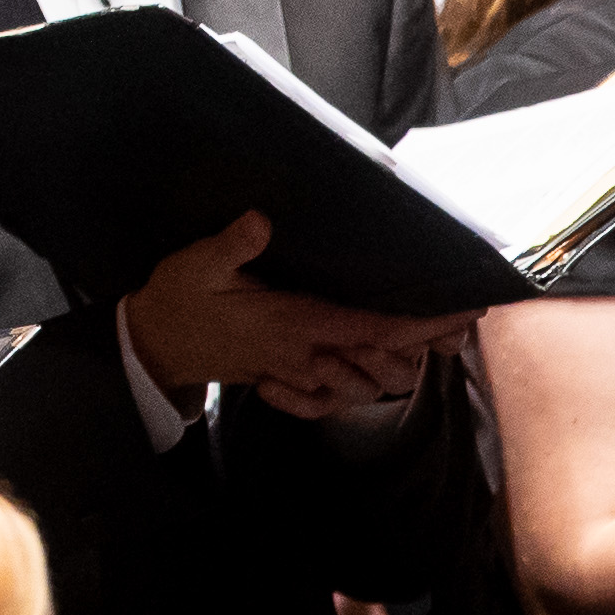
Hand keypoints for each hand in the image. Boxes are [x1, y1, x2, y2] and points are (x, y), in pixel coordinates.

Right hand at [120, 212, 469, 416]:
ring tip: (417, 337)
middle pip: (382, 362)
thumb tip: (263, 219)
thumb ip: (231, 245)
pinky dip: (356, 384)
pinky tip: (364, 361)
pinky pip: (334, 395)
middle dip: (418, 347)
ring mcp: (297, 371)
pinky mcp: (287, 378)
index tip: (461, 313)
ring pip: (365, 384)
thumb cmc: (177, 300)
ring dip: (391, 365)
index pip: (372, 328)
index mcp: (293, 322)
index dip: (420, 324)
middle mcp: (303, 353)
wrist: (153, 347)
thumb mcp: (195, 265)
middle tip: (451, 322)